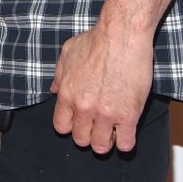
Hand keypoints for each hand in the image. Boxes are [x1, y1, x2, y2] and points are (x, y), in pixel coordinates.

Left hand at [50, 24, 153, 153]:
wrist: (122, 35)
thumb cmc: (96, 40)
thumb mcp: (68, 52)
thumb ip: (59, 74)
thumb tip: (54, 91)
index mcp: (67, 93)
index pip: (61, 127)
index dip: (71, 126)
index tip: (80, 121)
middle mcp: (84, 107)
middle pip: (81, 139)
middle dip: (88, 134)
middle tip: (98, 126)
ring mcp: (106, 113)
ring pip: (101, 146)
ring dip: (106, 141)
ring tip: (112, 130)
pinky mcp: (128, 115)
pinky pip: (126, 144)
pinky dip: (125, 141)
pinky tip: (126, 130)